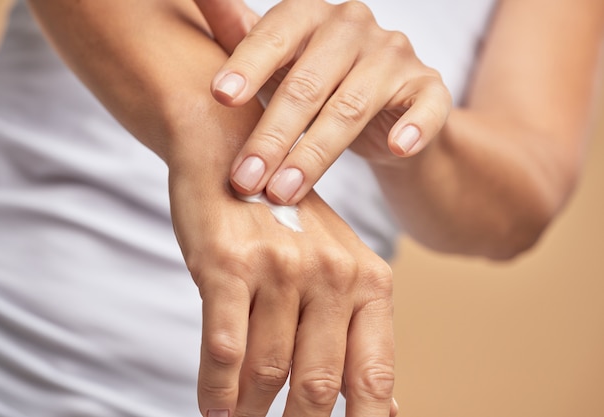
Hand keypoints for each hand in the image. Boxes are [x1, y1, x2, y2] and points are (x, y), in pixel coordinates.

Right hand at [169, 169, 396, 416]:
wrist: (231, 151)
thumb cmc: (284, 220)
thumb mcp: (336, 267)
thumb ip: (358, 334)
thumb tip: (388, 406)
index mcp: (368, 279)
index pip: (374, 376)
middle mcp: (331, 273)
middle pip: (318, 385)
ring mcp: (280, 267)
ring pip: (266, 371)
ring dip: (249, 412)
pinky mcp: (228, 263)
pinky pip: (224, 349)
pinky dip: (216, 389)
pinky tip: (213, 407)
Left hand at [195, 0, 450, 204]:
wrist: (382, 112)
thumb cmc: (317, 86)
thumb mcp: (276, 63)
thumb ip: (239, 34)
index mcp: (311, 16)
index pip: (276, 34)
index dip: (249, 64)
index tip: (221, 96)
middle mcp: (354, 27)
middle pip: (308, 83)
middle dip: (273, 136)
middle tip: (245, 180)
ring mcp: (395, 56)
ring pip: (352, 106)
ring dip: (315, 154)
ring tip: (283, 193)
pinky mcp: (429, 88)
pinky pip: (426, 107)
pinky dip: (413, 128)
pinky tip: (396, 149)